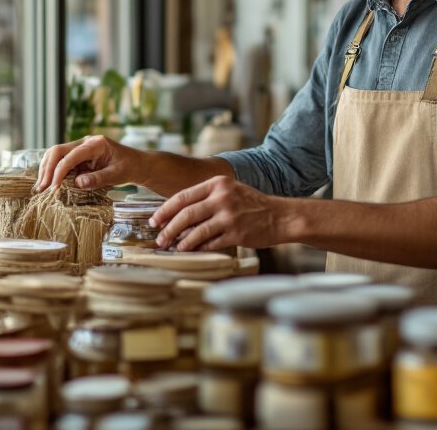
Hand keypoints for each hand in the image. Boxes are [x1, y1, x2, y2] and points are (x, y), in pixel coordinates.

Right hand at [34, 135, 144, 191]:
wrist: (136, 164)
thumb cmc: (129, 167)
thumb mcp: (118, 175)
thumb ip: (99, 179)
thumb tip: (78, 183)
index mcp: (96, 143)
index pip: (71, 155)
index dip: (60, 171)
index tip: (54, 188)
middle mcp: (85, 142)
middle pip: (58, 151)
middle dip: (48, 169)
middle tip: (42, 188)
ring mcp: (80, 148)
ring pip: (55, 154)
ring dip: (46, 170)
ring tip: (41, 188)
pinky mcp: (77, 157)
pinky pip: (60, 161)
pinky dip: (52, 171)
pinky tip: (48, 184)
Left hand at [150, 175, 291, 251]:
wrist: (281, 216)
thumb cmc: (252, 204)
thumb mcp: (230, 190)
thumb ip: (207, 197)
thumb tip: (178, 212)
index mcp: (218, 184)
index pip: (183, 196)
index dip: (165, 210)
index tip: (155, 221)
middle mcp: (222, 198)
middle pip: (186, 215)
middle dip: (168, 229)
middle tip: (159, 239)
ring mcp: (229, 216)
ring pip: (195, 231)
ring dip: (181, 242)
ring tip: (173, 248)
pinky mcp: (236, 234)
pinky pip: (210, 244)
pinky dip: (198, 249)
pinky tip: (192, 251)